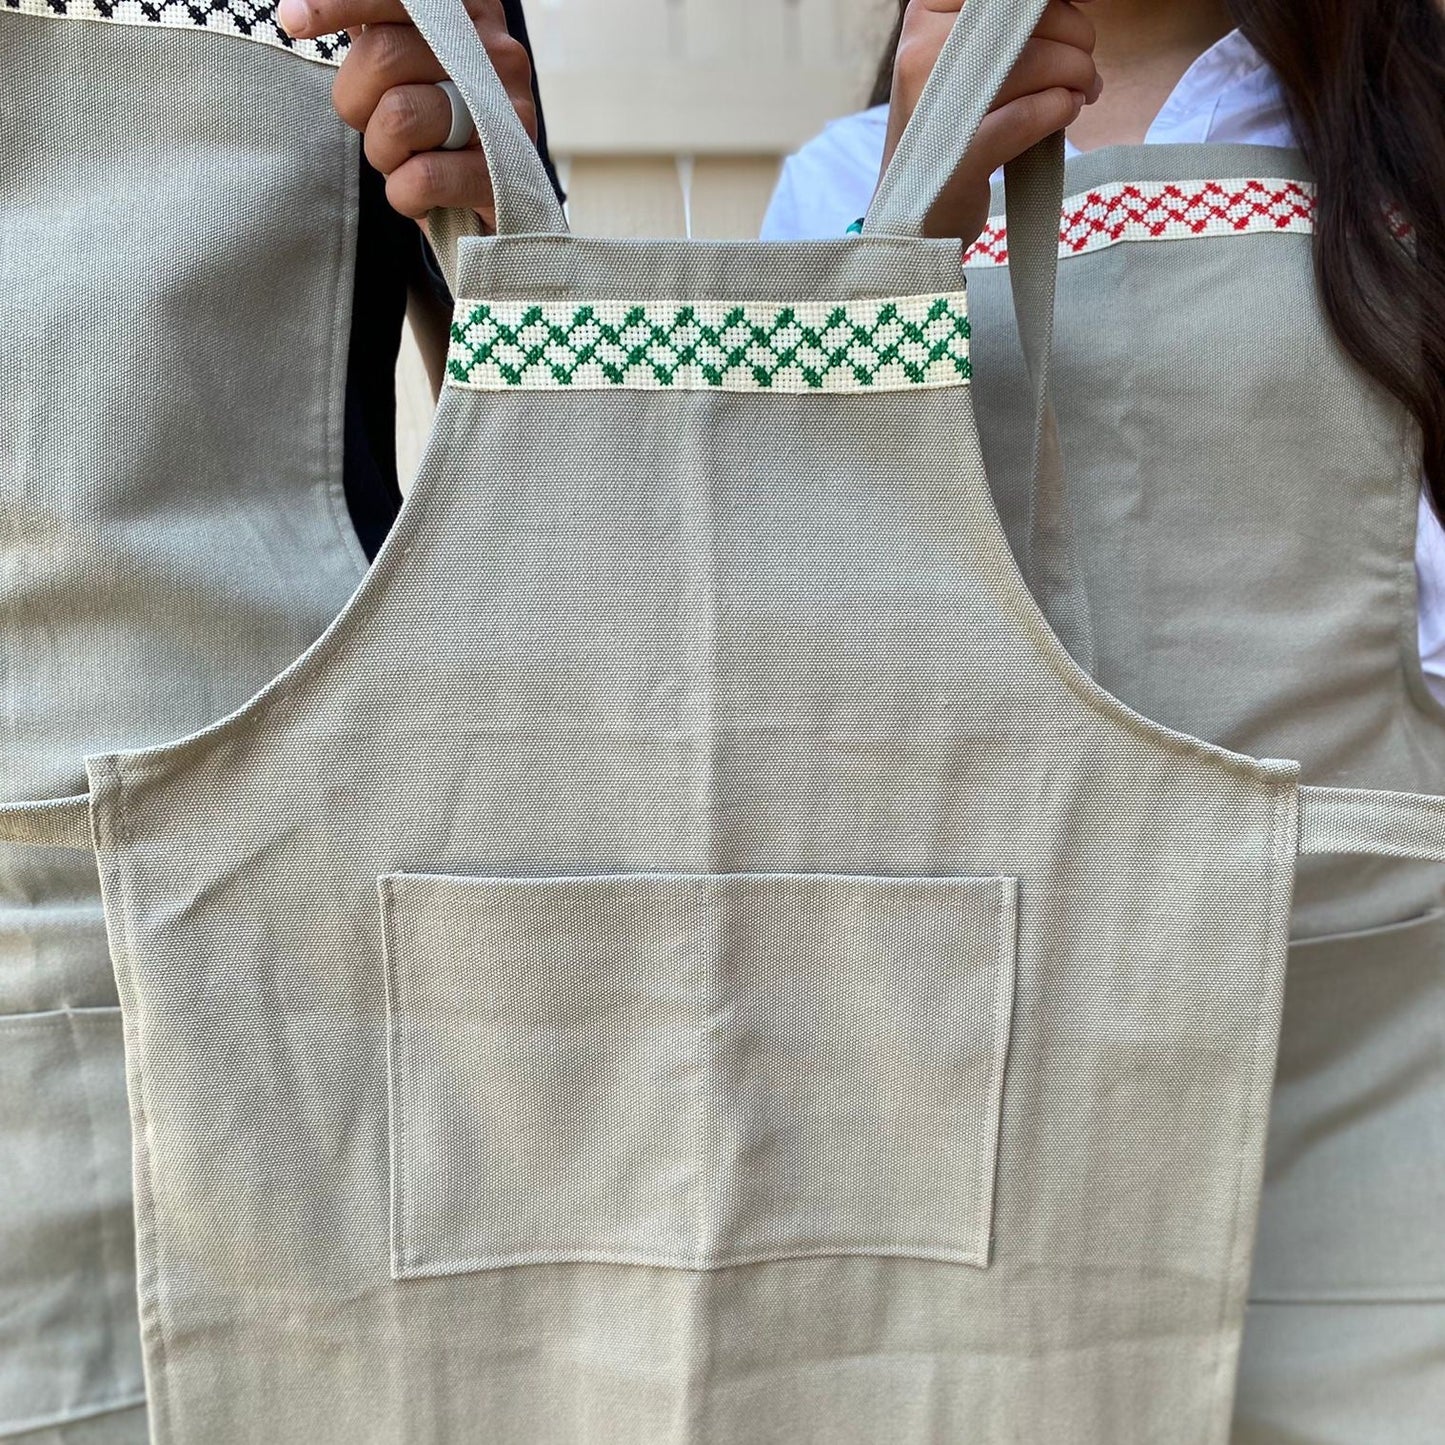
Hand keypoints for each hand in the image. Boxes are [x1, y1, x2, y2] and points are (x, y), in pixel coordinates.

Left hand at [277, 0, 535, 225]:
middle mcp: (497, 51)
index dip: (340, 2)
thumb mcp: (404, 56)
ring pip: (400, 116)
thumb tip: (301, 5)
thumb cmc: (435, 122)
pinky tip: (420, 191)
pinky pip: (425, 177)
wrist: (492, 201)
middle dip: (355, 98)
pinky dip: (404, 193)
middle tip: (370, 122)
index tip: (293, 21)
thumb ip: (374, 20)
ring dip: (382, 150)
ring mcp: (509, 112)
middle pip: (385, 54)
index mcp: (471, 9)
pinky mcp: (505, 173)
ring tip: (405, 158)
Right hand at [880, 0, 1101, 240]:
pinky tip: (1064, 112)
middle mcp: (920, 51)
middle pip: (1025, 16)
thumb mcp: (967, 62)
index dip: (1049, 4)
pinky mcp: (956, 153)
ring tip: (1082, 92)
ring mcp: (933, 104)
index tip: (1067, 25)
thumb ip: (1007, 26)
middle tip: (1084, 67)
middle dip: (1074, 38)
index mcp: (924, 15)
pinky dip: (1057, 110)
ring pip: (1033, 62)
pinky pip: (1027, 115)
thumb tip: (1073, 4)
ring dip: (1075, 75)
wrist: (916, 214)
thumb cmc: (952, 131)